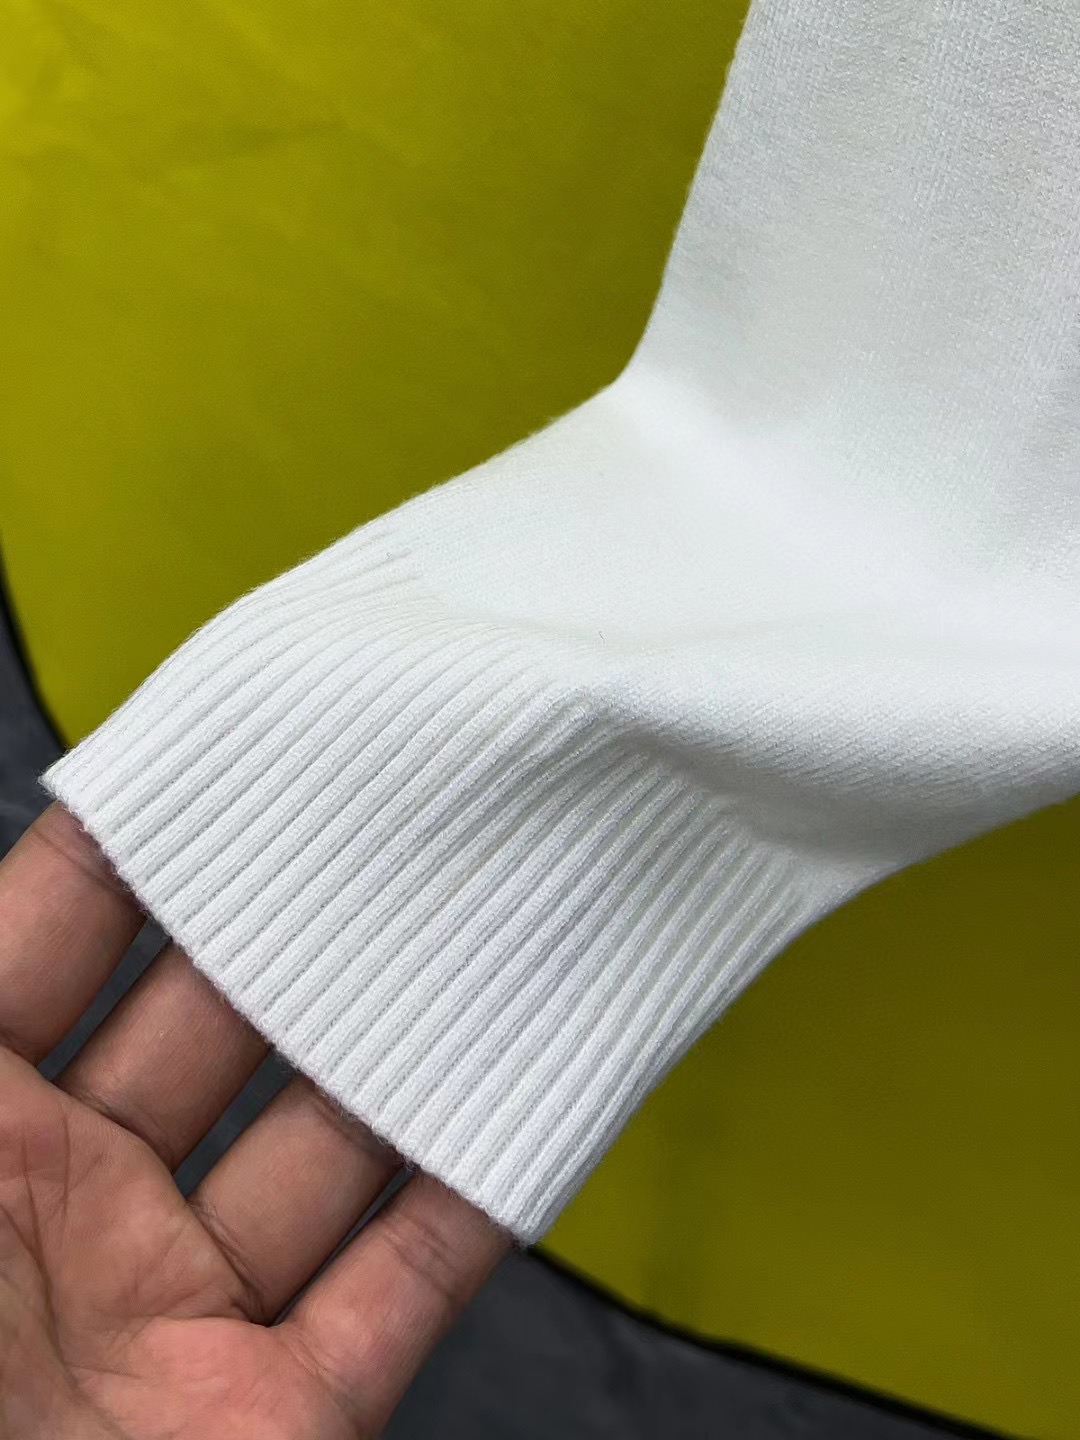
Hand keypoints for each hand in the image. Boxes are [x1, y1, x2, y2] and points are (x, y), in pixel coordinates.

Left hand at [0, 804, 509, 1438]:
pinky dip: (468, 1210)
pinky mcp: (275, 1424)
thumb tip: (35, 845)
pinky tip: (516, 1109)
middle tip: (390, 829)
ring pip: (325, 1147)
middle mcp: (68, 1211)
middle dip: (298, 930)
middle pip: (221, 1024)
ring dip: (403, 1053)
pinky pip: (398, 1295)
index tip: (238, 760)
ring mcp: (175, 1315)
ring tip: (481, 939)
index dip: (145, 846)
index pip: (64, 936)